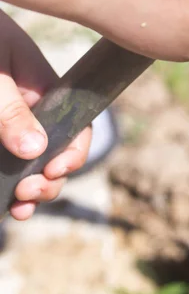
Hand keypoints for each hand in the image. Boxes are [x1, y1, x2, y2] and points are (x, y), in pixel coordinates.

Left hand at [0, 11, 91, 220]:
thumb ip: (10, 110)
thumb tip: (34, 152)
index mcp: (44, 88)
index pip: (77, 123)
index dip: (74, 152)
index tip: (53, 170)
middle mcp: (32, 107)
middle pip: (57, 151)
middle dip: (50, 180)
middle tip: (28, 194)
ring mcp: (11, 121)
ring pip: (32, 161)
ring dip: (32, 189)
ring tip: (19, 205)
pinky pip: (9, 159)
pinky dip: (8, 184)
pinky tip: (7, 203)